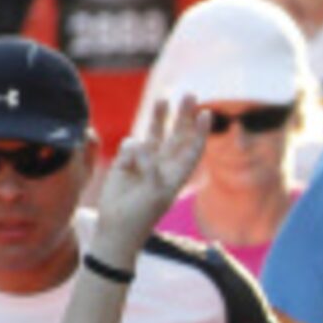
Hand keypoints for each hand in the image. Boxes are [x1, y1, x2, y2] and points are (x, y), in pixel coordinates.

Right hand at [96, 96, 205, 252]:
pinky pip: (129, 145)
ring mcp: (144, 161)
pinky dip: (129, 150)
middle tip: (189, 94)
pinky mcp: (125, 161)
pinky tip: (126, 166)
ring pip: (154, 133)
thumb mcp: (153, 193)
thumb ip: (151, 168)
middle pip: (177, 135)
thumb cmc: (141, 215)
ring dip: (160, 116)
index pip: (192, 149)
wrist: (116, 227)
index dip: (200, 132)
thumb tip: (141, 145)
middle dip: (183, 116)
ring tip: (163, 98)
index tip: (206, 114)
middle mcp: (163, 165)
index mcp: (177, 175)